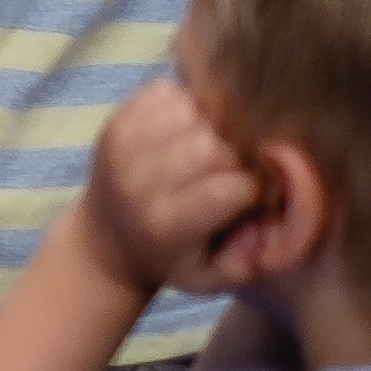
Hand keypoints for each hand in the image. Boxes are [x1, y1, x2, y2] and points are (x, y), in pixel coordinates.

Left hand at [73, 79, 268, 299]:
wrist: (104, 241)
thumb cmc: (171, 258)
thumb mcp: (211, 279)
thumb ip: (248, 259)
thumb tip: (266, 218)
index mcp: (166, 225)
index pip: (226, 190)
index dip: (254, 187)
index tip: (254, 194)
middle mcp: (138, 184)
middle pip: (208, 147)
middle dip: (235, 155)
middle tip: (232, 169)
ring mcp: (121, 148)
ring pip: (188, 111)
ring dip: (211, 124)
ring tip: (211, 145)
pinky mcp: (113, 122)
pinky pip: (162, 91)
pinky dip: (185, 102)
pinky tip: (188, 126)